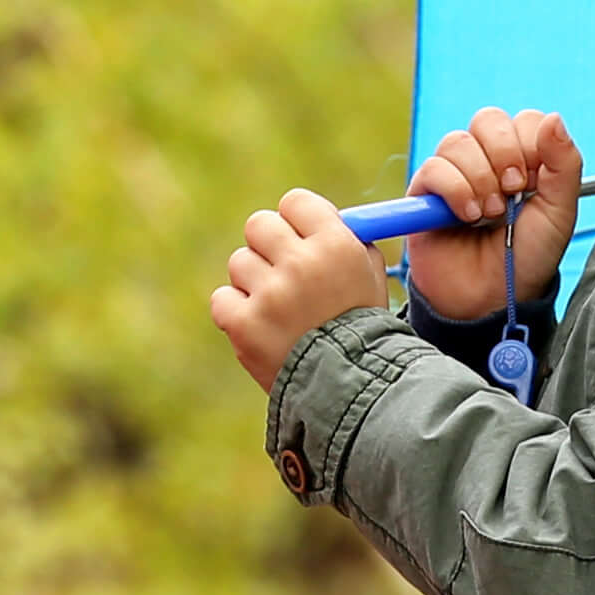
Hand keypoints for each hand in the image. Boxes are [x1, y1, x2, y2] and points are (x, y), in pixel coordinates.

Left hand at [213, 190, 386, 390]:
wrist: (351, 393)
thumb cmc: (364, 332)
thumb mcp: (371, 280)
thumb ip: (350, 241)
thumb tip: (327, 217)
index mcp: (336, 245)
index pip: (295, 202)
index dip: (296, 220)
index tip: (300, 239)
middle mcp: (301, 264)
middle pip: (259, 224)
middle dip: (268, 246)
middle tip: (282, 271)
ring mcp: (270, 294)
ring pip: (240, 262)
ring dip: (254, 282)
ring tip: (279, 311)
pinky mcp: (244, 324)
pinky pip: (223, 298)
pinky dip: (236, 312)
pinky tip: (260, 327)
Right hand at [393, 107, 578, 327]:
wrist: (492, 298)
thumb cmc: (526, 258)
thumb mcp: (559, 212)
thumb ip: (565, 164)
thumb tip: (554, 118)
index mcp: (523, 159)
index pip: (525, 121)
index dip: (531, 144)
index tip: (537, 181)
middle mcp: (487, 161)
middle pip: (488, 120)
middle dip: (505, 154)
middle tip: (514, 191)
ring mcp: (454, 174)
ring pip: (458, 142)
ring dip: (480, 178)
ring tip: (489, 214)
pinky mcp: (425, 193)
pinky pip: (434, 167)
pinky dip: (456, 190)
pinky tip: (467, 217)